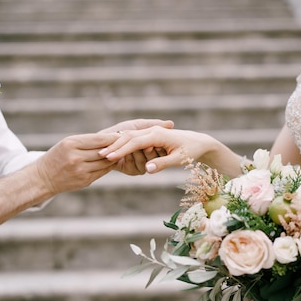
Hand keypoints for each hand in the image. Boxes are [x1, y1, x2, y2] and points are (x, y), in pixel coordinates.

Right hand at [35, 132, 118, 193]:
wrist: (43, 178)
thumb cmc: (57, 156)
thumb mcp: (67, 143)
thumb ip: (87, 141)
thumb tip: (112, 138)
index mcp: (71, 144)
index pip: (98, 139)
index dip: (112, 137)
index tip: (121, 134)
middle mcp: (76, 157)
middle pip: (104, 151)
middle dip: (116, 147)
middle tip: (127, 142)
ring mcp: (81, 171)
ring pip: (105, 162)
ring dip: (114, 157)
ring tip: (122, 152)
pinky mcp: (85, 181)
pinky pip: (102, 172)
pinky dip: (108, 166)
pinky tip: (112, 162)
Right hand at [99, 125, 228, 173]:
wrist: (199, 142)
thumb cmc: (191, 151)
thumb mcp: (178, 159)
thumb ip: (162, 163)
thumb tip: (148, 169)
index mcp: (157, 135)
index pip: (135, 142)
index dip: (121, 150)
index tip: (110, 158)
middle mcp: (152, 131)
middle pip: (128, 137)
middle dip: (114, 146)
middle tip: (101, 156)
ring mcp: (151, 132)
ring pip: (129, 137)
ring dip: (116, 145)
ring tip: (103, 154)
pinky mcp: (150, 135)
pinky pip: (134, 139)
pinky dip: (123, 145)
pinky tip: (115, 152)